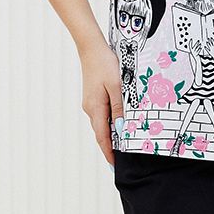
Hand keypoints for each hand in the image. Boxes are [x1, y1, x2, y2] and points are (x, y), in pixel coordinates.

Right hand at [80, 40, 124, 165]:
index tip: (114, 165)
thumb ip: (119, 108)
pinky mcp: (93, 98)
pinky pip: (102, 115)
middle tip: (121, 159)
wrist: (91, 49)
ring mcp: (90, 103)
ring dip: (111, 135)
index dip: (109, 152)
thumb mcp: (116, 86)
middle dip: (111, 147)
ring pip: (102, 124)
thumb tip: (121, 128)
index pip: (102, 137)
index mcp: (96, 108)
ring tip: (122, 145)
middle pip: (101, 133)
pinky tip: (118, 124)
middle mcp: (90, 109)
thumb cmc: (105, 65)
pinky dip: (109, 123)